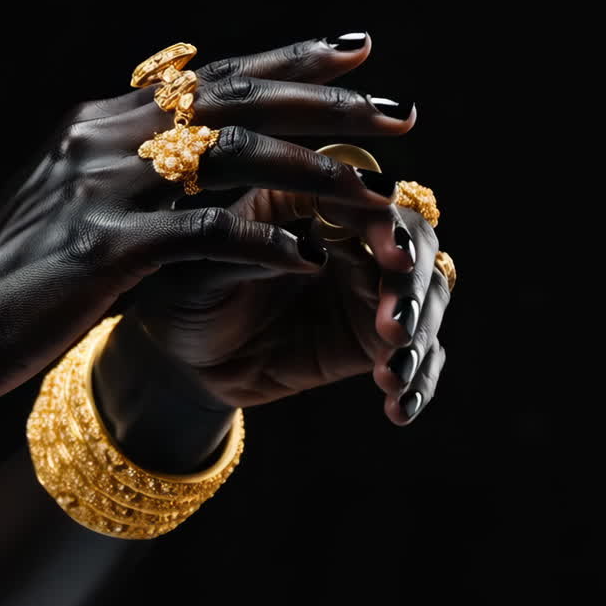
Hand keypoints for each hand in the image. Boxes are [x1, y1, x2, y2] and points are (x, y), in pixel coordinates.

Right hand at [0, 34, 417, 465]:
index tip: (356, 52)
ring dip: (314, 174)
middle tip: (398, 114)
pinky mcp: (104, 250)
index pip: (209, 77)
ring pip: (234, 160)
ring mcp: (101, 190)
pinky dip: (264, 245)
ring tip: (374, 191)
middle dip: (327, 105)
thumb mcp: (66, 205)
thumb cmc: (8, 278)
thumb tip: (183, 148)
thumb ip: (121, 170)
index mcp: (97, 123)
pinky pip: (206, 234)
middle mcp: (101, 138)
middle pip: (235, 102)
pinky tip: (308, 260)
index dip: (288, 60)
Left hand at [125, 202, 449, 424]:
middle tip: (395, 328)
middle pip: (412, 243)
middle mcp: (348, 234)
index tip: (393, 259)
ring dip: (421, 335)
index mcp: (305, 198)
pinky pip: (416, 354)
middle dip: (411, 285)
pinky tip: (398, 408)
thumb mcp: (197, 274)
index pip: (363, 198)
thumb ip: (247, 253)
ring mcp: (367, 286)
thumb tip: (309, 252)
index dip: (386, 225)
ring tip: (391, 375)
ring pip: (425, 297)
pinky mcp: (374, 338)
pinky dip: (418, 379)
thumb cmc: (180, 295)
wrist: (181, 360)